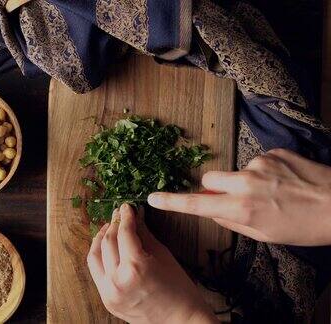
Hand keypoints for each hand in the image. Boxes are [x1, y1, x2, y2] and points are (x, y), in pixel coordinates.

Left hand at [87, 203, 216, 323]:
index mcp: (135, 267)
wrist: (180, 321)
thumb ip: (145, 234)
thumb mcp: (164, 256)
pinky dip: (99, 257)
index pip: (124, 233)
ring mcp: (109, 292)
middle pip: (107, 242)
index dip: (125, 217)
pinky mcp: (106, 300)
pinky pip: (96, 272)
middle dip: (112, 225)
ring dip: (101, 239)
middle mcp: (118, 280)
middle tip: (119, 215)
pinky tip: (106, 247)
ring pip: (95, 256)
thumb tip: (135, 216)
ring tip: (109, 229)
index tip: (126, 207)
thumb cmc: (180, 290)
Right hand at [148, 149, 330, 245]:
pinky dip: (265, 172)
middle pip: (209, 180)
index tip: (153, 197)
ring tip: (274, 192)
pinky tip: (285, 181)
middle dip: (215, 189)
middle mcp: (244, 184)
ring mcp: (258, 164)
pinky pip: (257, 162)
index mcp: (240, 209)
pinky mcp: (272, 152)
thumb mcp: (264, 235)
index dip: (171, 201)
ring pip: (235, 172)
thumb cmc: (304, 227)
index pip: (195, 204)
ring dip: (246, 181)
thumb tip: (214, 210)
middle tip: (235, 199)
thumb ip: (232, 221)